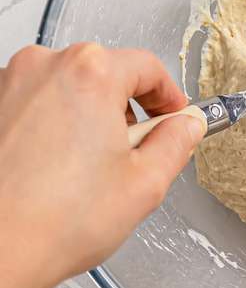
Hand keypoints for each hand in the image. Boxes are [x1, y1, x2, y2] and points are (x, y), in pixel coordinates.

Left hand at [0, 43, 205, 287]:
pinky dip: (53, 126)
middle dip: (126, 110)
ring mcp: (10, 85)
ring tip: (90, 168)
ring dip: (87, 117)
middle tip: (134, 151)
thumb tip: (185, 128)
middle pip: (105, 74)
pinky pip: (35, 105)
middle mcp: (44, 67)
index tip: (173, 114)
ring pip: (68, 89)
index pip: (147, 67)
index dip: (169, 95)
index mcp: (90, 73)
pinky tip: (57, 169)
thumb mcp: (146, 182)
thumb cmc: (54, 220)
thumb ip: (176, 143)